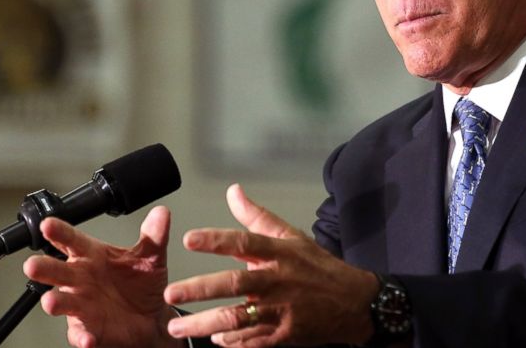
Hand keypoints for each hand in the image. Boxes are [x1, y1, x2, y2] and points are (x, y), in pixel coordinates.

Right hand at [23, 206, 181, 347]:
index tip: (48, 224)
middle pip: (57, 270)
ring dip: (55, 301)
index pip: (72, 240)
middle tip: (33, 264)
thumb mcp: (151, 257)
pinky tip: (86, 338)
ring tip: (51, 301)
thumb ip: (153, 236)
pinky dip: (82, 336)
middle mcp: (81, 279)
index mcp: (92, 256)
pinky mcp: (88, 329)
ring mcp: (82, 305)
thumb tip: (161, 214)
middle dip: (44, 267)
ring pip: (62, 302)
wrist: (151, 319)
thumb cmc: (141, 284)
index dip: (59, 232)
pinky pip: (81, 334)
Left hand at [164, 184, 379, 346]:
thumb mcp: (292, 236)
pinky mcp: (285, 335)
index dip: (217, 240)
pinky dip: (233, 342)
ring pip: (238, 318)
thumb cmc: (318, 267)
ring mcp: (282, 310)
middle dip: (201, 288)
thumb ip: (257, 217)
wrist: (354, 303)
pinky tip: (215, 340)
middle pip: (236, 284)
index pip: (245, 242)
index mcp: (279, 253)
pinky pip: (253, 340)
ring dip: (205, 324)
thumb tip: (233, 191)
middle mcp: (278, 280)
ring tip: (177, 327)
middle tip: (171, 292)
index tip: (189, 239)